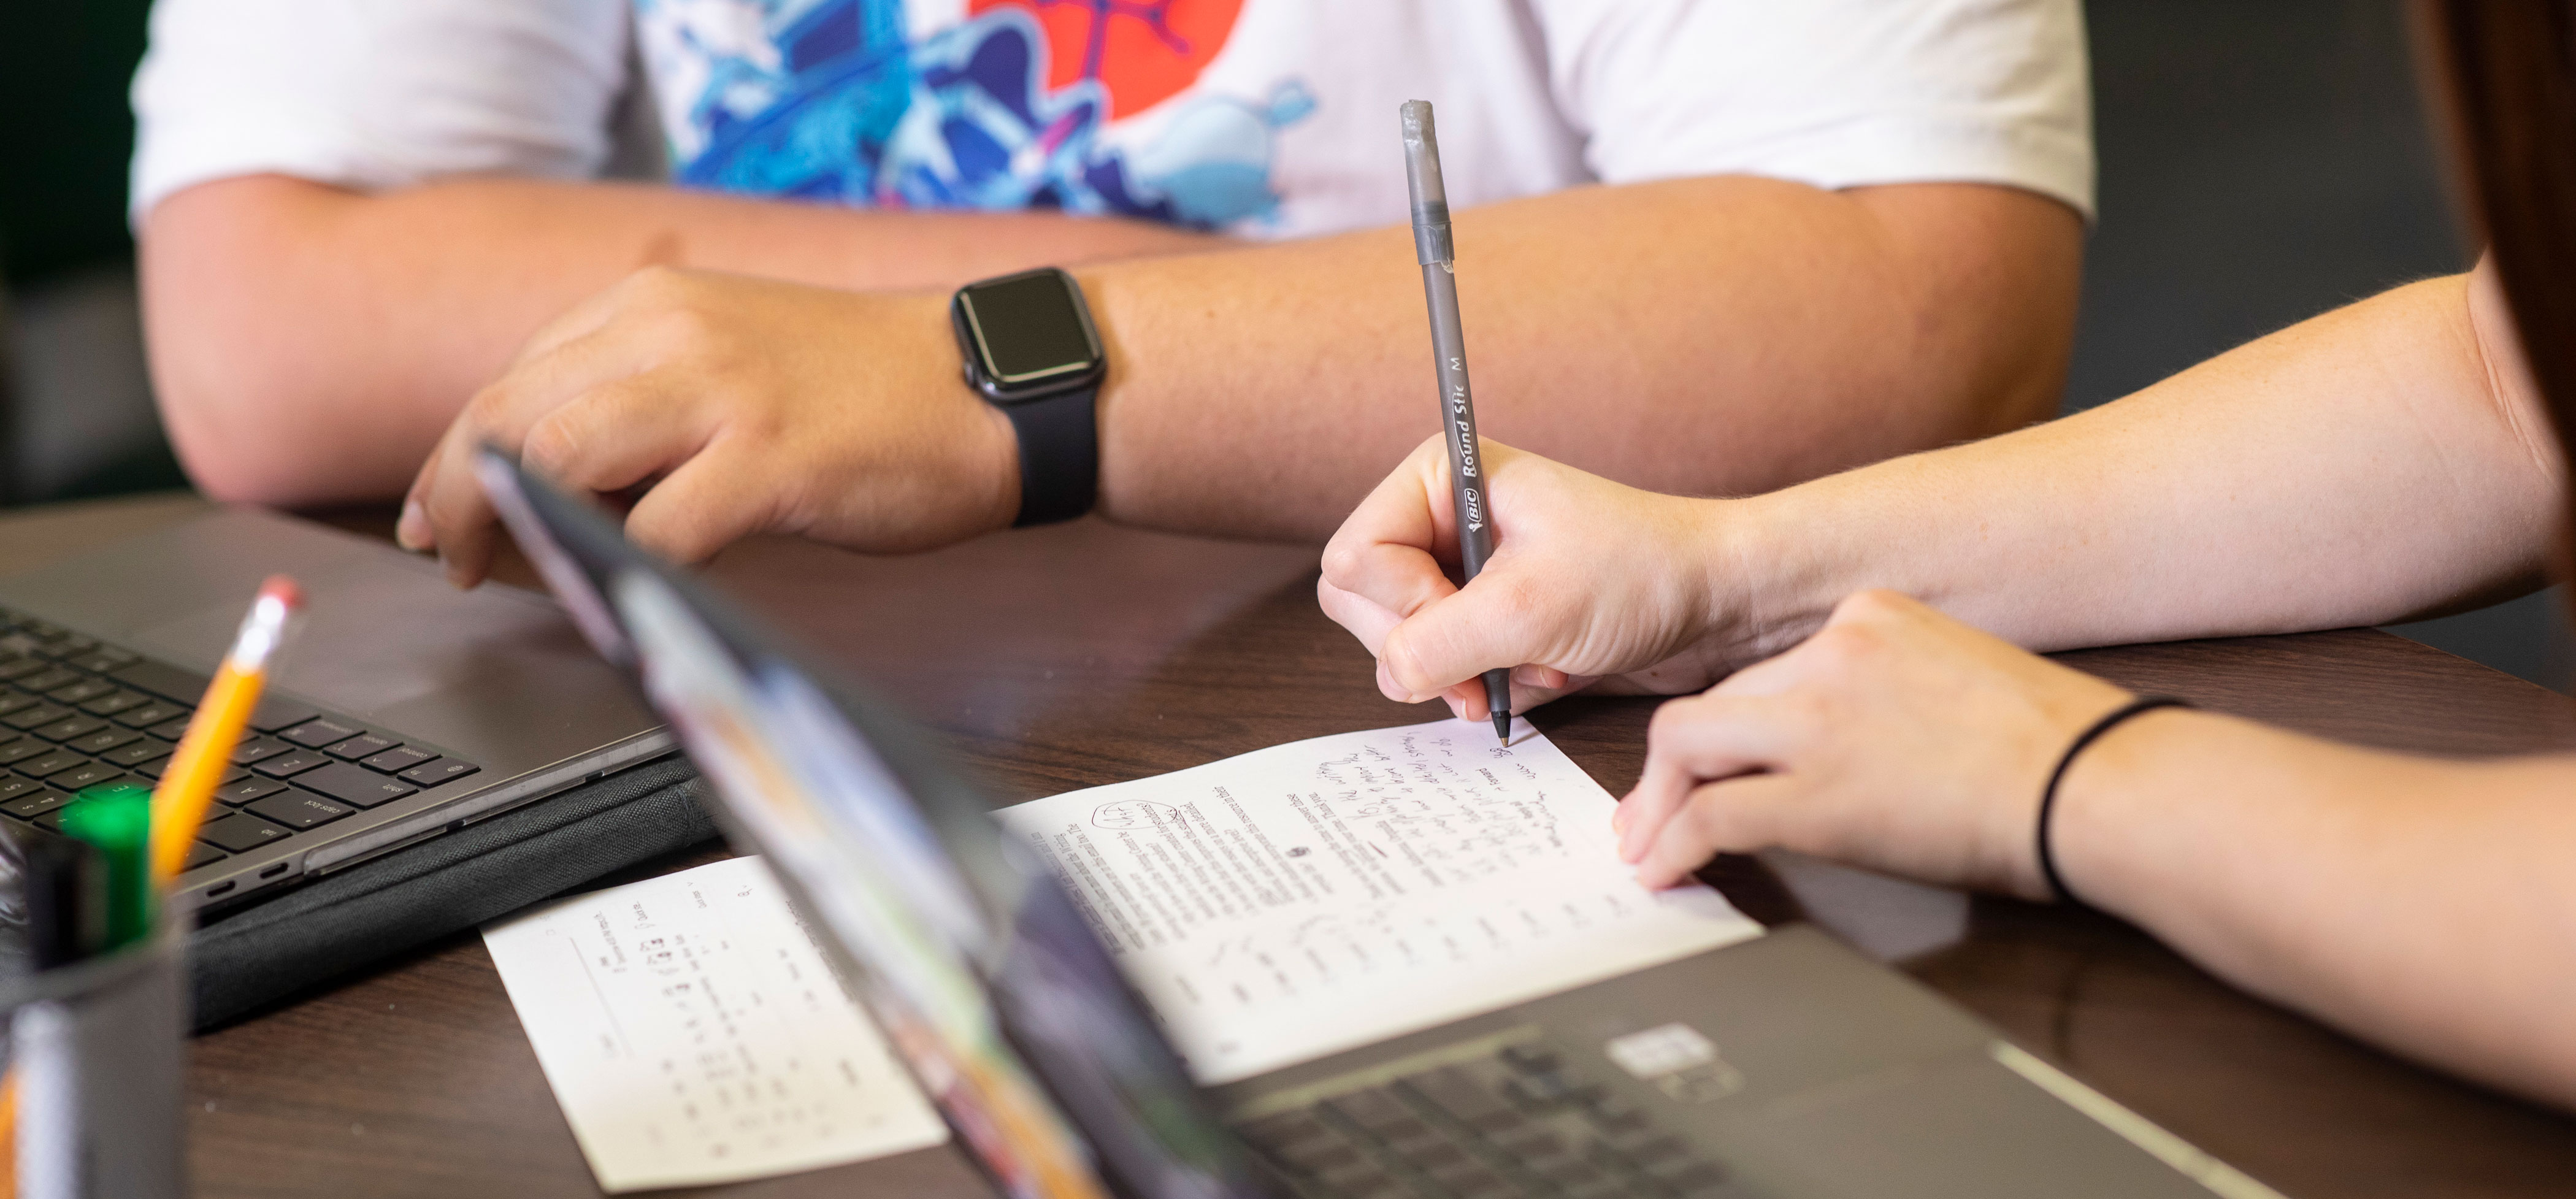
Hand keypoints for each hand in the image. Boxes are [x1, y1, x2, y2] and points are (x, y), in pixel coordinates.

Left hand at [398, 267, 1018, 584]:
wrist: (992, 386)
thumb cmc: (871, 392)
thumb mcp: (737, 360)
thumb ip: (650, 398)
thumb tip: (558, 484)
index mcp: (655, 304)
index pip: (517, 378)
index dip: (459, 456)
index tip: (441, 513)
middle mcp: (673, 332)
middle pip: (510, 414)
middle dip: (455, 496)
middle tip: (447, 558)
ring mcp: (722, 393)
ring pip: (558, 458)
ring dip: (515, 530)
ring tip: (515, 576)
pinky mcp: (771, 459)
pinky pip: (657, 527)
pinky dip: (619, 572)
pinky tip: (619, 596)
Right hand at [1319, 437, 1760, 720]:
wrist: (1718, 601)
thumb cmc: (1641, 573)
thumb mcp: (1531, 607)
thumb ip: (1440, 643)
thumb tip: (1392, 677)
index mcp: (1436, 480)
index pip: (1355, 558)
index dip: (1402, 605)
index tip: (1470, 618)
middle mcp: (1440, 521)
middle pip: (1362, 605)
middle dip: (1427, 649)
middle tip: (1490, 664)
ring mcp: (1460, 573)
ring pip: (1399, 646)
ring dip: (1463, 673)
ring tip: (1532, 662)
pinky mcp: (1484, 619)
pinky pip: (1443, 669)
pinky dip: (1487, 685)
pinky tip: (1544, 669)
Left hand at [1614, 589, 2134, 895]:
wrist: (2097, 784)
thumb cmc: (2058, 749)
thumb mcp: (1963, 680)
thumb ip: (1891, 692)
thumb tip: (1852, 745)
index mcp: (1873, 615)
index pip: (1769, 671)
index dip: (1732, 726)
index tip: (1713, 759)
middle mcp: (1833, 651)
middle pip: (1717, 703)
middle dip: (1673, 765)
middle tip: (1649, 813)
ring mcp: (1819, 720)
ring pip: (1687, 743)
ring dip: (1658, 802)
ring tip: (1646, 846)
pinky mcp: (1817, 794)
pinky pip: (1713, 815)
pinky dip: (1678, 845)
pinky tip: (1670, 871)